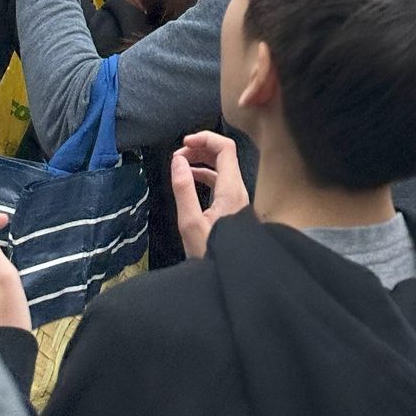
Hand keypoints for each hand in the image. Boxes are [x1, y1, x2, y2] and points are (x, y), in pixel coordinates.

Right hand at [170, 131, 251, 258]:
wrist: (231, 278)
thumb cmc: (210, 254)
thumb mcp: (190, 224)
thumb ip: (183, 189)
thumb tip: (177, 160)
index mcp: (231, 189)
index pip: (225, 148)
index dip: (205, 138)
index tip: (183, 143)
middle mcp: (238, 190)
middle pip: (224, 155)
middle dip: (200, 148)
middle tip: (178, 154)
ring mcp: (237, 199)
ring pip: (222, 168)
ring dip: (202, 161)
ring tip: (180, 164)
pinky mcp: (233, 208)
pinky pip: (221, 182)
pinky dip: (205, 174)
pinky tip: (190, 180)